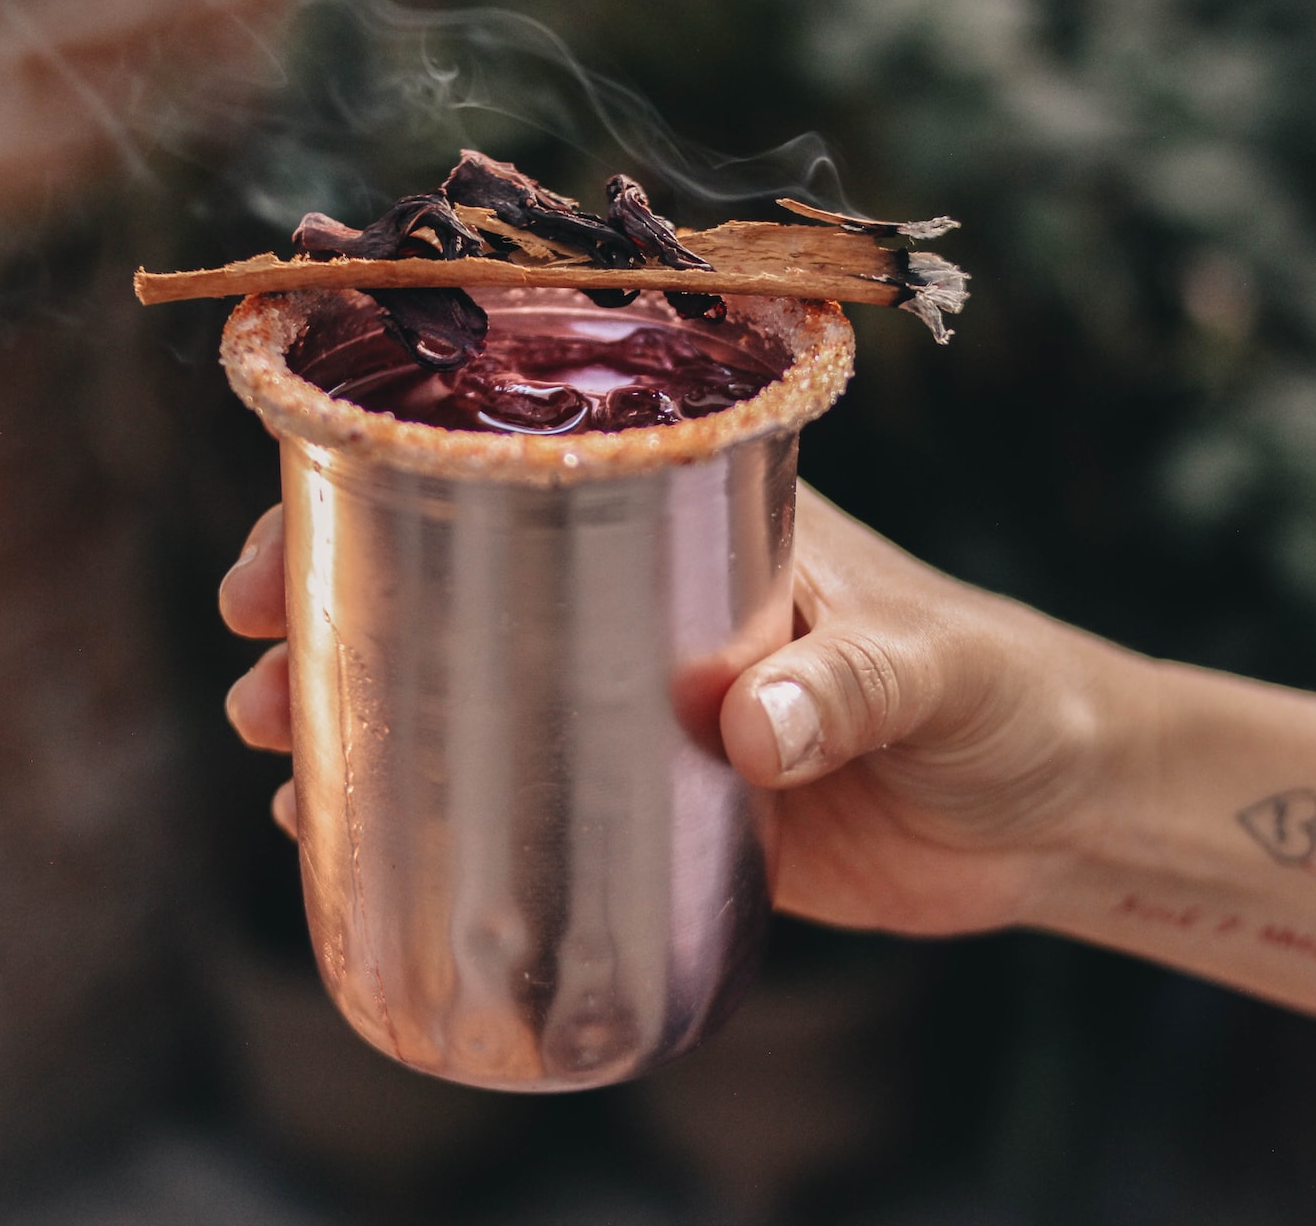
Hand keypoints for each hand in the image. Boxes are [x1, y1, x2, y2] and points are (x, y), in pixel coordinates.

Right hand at [219, 489, 1161, 936]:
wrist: (1061, 813)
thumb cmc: (1012, 694)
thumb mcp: (938, 671)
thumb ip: (854, 687)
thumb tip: (747, 729)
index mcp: (704, 520)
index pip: (527, 468)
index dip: (396, 487)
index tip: (293, 533)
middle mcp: (655, 598)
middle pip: (469, 580)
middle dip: (347, 612)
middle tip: (255, 671)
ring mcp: (650, 702)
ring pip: (481, 690)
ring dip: (376, 716)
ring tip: (285, 767)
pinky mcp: (669, 803)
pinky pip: (535, 801)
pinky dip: (452, 816)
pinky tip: (369, 848)